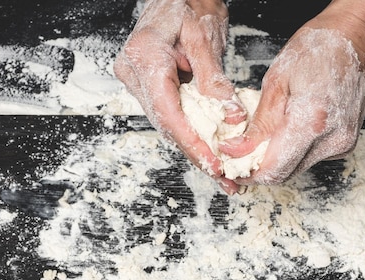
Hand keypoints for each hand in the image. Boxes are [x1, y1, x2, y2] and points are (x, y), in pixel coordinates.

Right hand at [114, 0, 246, 193]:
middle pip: (166, 124)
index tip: (212, 163)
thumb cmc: (187, 3)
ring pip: (167, 125)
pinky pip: (169, 116)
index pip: (167, 111)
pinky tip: (206, 151)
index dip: (191, 142)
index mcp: (144, 57)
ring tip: (220, 172)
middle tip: (222, 177)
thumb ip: (214, 79)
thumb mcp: (204, 38)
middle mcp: (133, 72)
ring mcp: (136, 81)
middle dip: (195, 153)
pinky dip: (189, 134)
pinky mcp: (146, 86)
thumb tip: (231, 116)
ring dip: (193, 149)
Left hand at [219, 0, 364, 184]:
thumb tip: (237, 150)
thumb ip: (258, 124)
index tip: (231, 165)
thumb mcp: (276, 82)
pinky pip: (311, 158)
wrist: (356, 37)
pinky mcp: (345, 144)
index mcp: (312, 122)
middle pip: (285, 174)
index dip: (248, 173)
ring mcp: (342, 144)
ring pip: (297, 168)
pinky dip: (293, 151)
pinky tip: (286, 131)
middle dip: (258, 169)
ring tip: (261, 138)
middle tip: (239, 153)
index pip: (273, 170)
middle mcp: (332, 139)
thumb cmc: (318, 49)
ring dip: (275, 160)